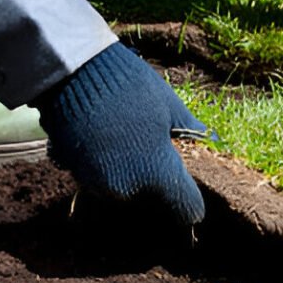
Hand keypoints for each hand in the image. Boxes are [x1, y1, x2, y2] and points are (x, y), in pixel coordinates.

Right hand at [36, 42, 212, 223]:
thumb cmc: (130, 86)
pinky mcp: (75, 174)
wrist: (73, 73)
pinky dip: (107, 166)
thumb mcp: (169, 105)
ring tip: (128, 139)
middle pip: (153, 200)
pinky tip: (107, 139)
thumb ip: (190, 129)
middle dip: (158, 182)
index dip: (191, 200)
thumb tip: (209, 137)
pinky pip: (100, 180)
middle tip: (156, 150)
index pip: (186, 209)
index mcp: (159, 173)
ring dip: (130, 174)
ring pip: (125, 190)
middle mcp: (128, 188)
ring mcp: (98, 184)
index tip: (189, 188)